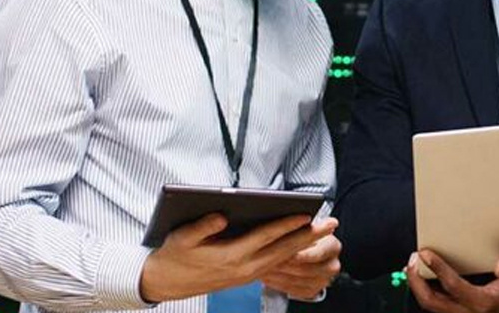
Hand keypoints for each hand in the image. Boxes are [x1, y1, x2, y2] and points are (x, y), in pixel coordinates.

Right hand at [139, 213, 335, 302]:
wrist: (167, 283)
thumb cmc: (175, 255)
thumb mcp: (182, 237)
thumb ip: (203, 226)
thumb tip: (222, 216)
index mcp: (231, 256)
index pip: (266, 237)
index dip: (287, 225)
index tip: (306, 215)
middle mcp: (244, 268)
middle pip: (283, 249)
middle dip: (308, 236)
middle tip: (331, 223)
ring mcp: (247, 275)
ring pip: (283, 258)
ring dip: (304, 244)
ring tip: (322, 230)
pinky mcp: (247, 276)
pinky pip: (275, 264)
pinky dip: (291, 253)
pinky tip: (302, 243)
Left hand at [406, 249, 498, 312]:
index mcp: (483, 303)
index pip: (452, 286)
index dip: (436, 268)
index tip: (425, 253)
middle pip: (432, 301)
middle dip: (416, 280)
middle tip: (412, 260)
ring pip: (431, 306)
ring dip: (417, 287)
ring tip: (411, 267)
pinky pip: (437, 307)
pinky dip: (425, 293)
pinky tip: (421, 279)